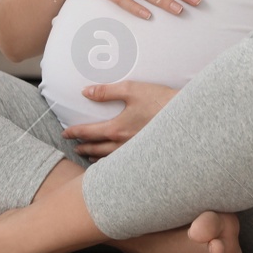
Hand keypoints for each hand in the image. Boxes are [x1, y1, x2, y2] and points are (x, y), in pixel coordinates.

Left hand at [61, 80, 177, 157]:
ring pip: (108, 159)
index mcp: (116, 128)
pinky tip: (113, 162)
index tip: (65, 133)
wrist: (187, 118)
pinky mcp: (145, 155)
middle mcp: (123, 144)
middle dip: (82, 147)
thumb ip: (106, 91)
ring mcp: (134, 152)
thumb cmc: (160, 101)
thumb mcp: (132, 89)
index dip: (74, 133)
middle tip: (74, 147)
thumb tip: (86, 92)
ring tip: (89, 156)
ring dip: (95, 157)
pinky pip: (122, 163)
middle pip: (95, 149)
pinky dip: (111, 163)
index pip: (88, 133)